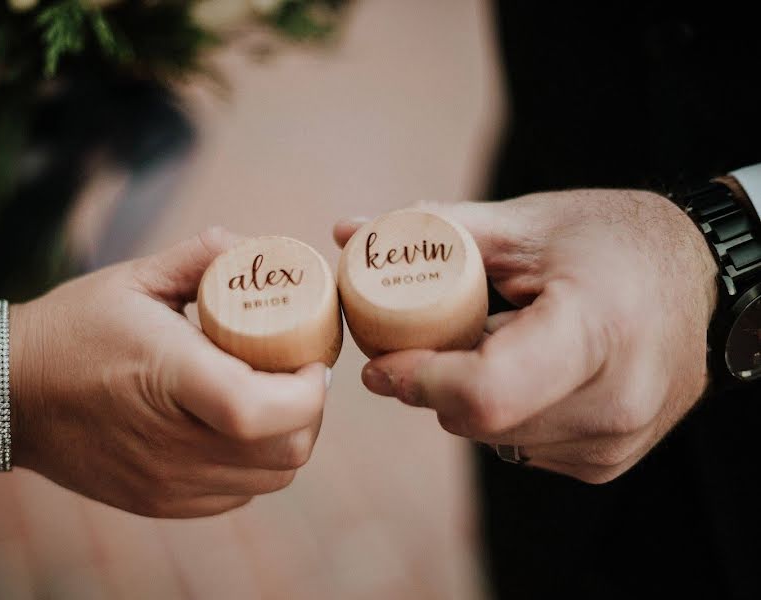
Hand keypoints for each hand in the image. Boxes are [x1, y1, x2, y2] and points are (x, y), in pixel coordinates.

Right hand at [11, 227, 328, 516]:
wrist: (7, 392)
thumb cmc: (72, 329)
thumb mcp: (133, 277)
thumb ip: (200, 256)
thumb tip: (254, 247)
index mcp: (167, 377)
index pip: (260, 410)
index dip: (307, 391)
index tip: (311, 359)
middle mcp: (169, 443)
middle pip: (284, 452)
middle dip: (309, 413)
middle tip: (298, 375)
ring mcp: (165, 482)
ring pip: (269, 479)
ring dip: (287, 439)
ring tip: (272, 400)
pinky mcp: (160, 502)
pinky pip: (238, 494)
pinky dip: (255, 464)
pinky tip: (237, 430)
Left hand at [335, 191, 717, 482]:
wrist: (701, 278)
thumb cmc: (612, 240)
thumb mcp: (526, 225)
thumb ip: (436, 230)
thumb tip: (346, 232)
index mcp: (594, 332)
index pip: (482, 391)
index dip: (418, 379)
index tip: (380, 361)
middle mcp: (613, 401)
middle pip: (476, 418)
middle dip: (433, 384)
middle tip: (424, 341)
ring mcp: (615, 440)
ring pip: (492, 437)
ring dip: (468, 399)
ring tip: (491, 343)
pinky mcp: (609, 460)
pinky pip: (521, 446)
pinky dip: (504, 412)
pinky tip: (524, 370)